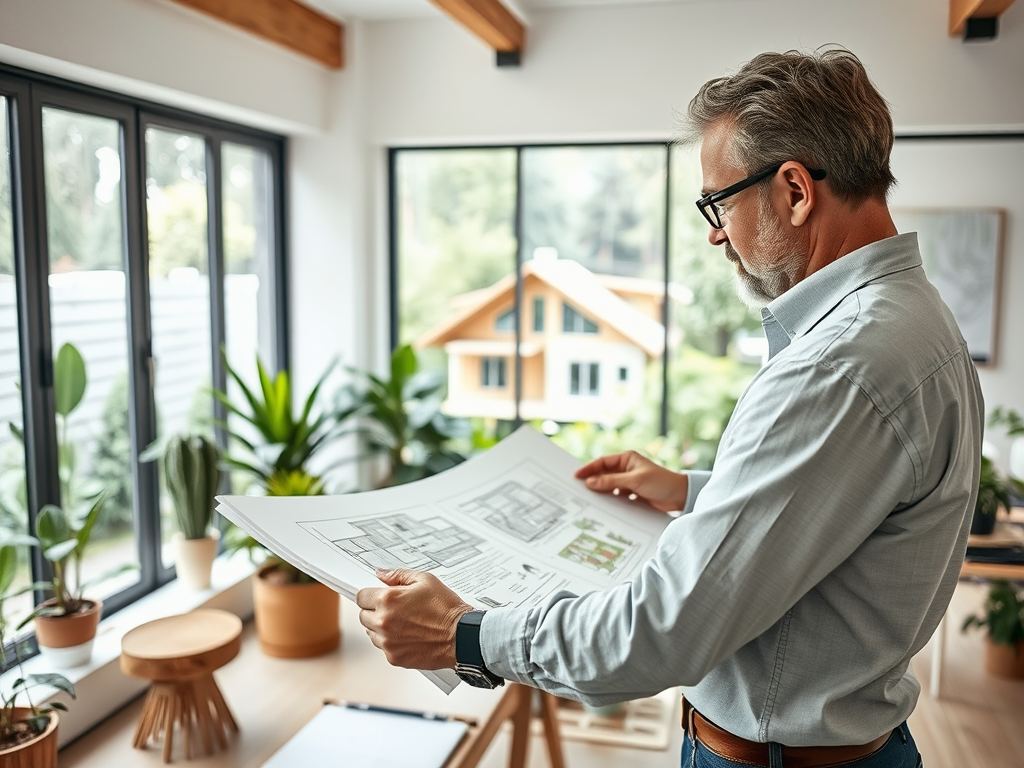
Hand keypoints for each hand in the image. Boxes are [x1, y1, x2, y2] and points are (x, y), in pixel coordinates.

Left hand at [356, 568, 472, 669]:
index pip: (361, 597)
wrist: (461, 636)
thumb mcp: (425, 580)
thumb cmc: (446, 608)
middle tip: (395, 610)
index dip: (370, 595)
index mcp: (387, 600)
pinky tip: (409, 636)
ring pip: (371, 633)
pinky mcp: (394, 658)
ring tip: (404, 624)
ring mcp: (387, 642)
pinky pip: (384, 648)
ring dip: (381, 628)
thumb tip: (381, 574)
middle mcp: (383, 622)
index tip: (378, 597)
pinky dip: (392, 643)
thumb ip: (398, 575)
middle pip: (363, 616)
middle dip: (375, 611)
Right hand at [575, 451, 687, 513]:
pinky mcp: (633, 493)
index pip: (603, 462)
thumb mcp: (634, 480)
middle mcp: (627, 468)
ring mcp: (630, 481)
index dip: (589, 468)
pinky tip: (603, 506)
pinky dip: (610, 499)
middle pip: (604, 474)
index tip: (577, 476)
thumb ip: (611, 481)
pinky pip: (617, 495)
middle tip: (578, 488)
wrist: (680, 496)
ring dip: (601, 491)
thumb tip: (591, 482)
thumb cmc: (660, 482)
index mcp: (627, 458)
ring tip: (588, 499)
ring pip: (610, 485)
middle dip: (593, 480)